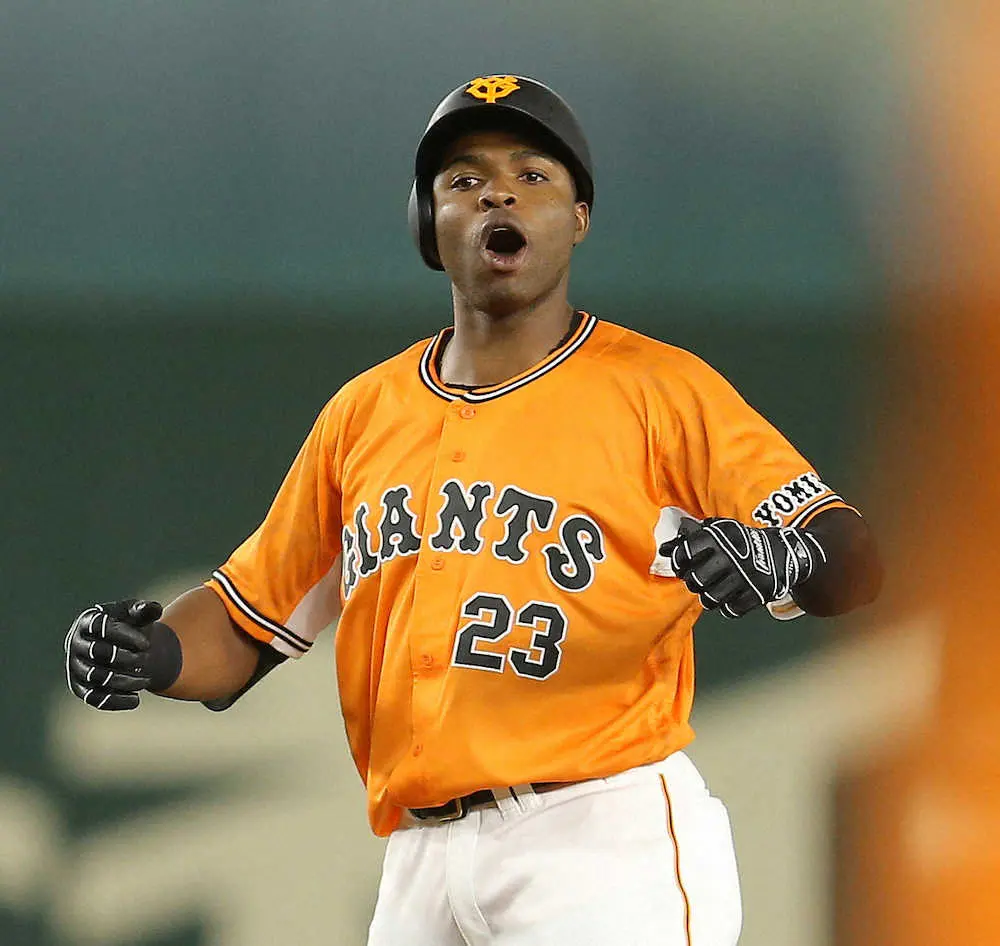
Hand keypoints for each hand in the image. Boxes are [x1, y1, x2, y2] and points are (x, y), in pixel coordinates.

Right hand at [64, 599, 162, 709]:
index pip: (101, 626)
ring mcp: (75, 667)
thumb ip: (145, 610)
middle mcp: (74, 643)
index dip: (126, 635)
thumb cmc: (130, 625)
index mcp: (87, 621)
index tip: (147, 644)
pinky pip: (94, 698)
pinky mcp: (79, 687)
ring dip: (125, 680)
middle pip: (98, 652)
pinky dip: (116, 701)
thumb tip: (154, 609)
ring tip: (146, 680)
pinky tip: (135, 699)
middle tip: (147, 659)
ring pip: (97, 677)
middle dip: (127, 657)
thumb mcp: (137, 614)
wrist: (123, 645)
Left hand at [659, 518, 825, 618]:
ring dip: (709, 598)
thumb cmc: (740, 542)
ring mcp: (745, 576)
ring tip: (713, 591)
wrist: (783, 552)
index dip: (679, 561)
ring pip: (711, 599)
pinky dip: (728, 607)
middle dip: (694, 583)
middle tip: (699, 580)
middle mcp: (730, 556)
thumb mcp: (718, 532)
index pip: (685, 552)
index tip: (682, 565)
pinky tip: (731, 597)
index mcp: (718, 537)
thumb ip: (689, 539)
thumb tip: (662, 550)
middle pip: (696, 580)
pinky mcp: (758, 592)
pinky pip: (732, 609)